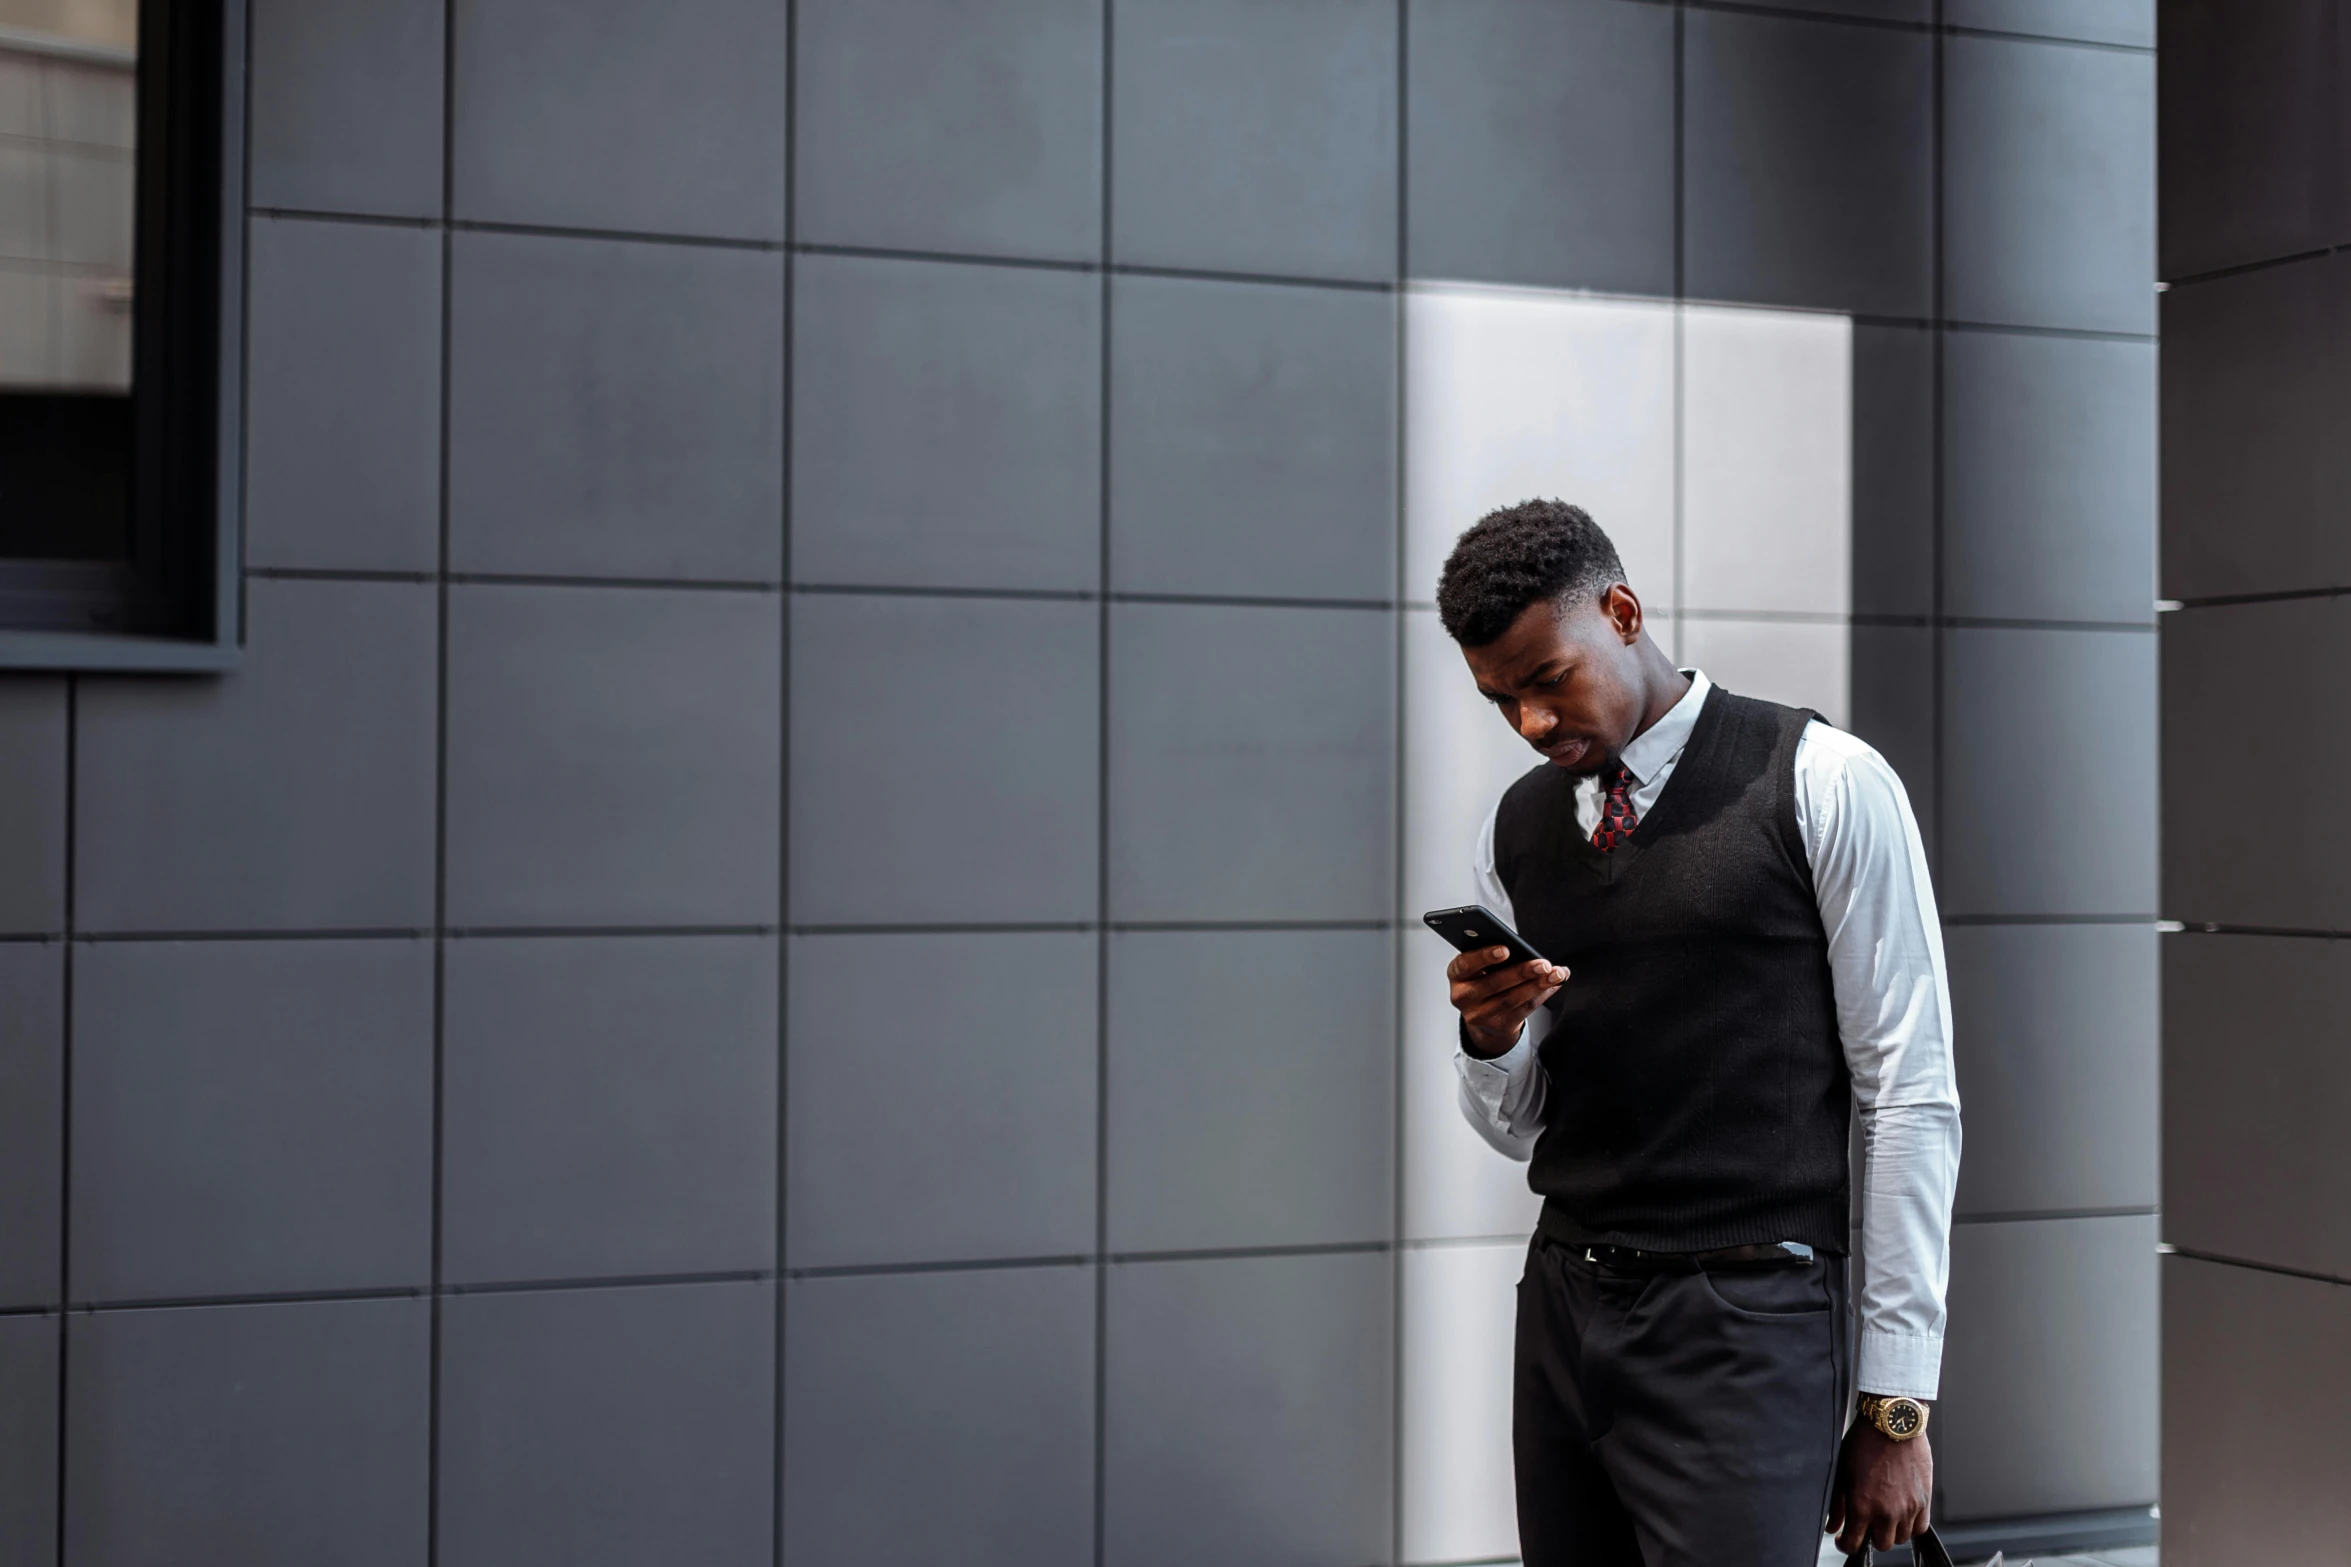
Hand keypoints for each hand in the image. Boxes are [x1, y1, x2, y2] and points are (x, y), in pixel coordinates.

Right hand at [1447, 946, 1567, 1057]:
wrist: (1484, 1014)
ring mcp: (1479, 1015)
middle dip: (1522, 972)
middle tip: (1543, 964)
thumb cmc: (1485, 977)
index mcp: (1457, 974)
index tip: (1505, 950)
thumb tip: (1526, 949)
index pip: (1465, 964)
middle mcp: (1463, 996)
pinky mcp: (1498, 1026)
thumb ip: (1495, 955)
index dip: (1484, 957)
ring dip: (1537, 985)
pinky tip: (1553, 984)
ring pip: (1511, 999)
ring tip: (1555, 974)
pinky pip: (1523, 1010)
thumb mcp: (1481, 965)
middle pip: (1494, 983)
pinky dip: (1542, 995)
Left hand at [1827, 1423, 1932, 1555]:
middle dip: (1870, 1537)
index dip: (1846, 1544)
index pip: (1853, 1544)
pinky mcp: (1924, 1500)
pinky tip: (1902, 1514)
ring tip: (1884, 1514)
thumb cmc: (1864, 1442)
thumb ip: (1837, 1504)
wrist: (1892, 1423)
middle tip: (1866, 1523)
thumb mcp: (1842, 1472)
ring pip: (1900, 1538)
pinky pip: (1920, 1527)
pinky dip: (1911, 1526)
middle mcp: (1887, 1512)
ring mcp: (1908, 1508)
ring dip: (1891, 1531)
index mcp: (1862, 1506)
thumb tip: (1832, 1527)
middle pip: (1881, 1545)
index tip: (1844, 1539)